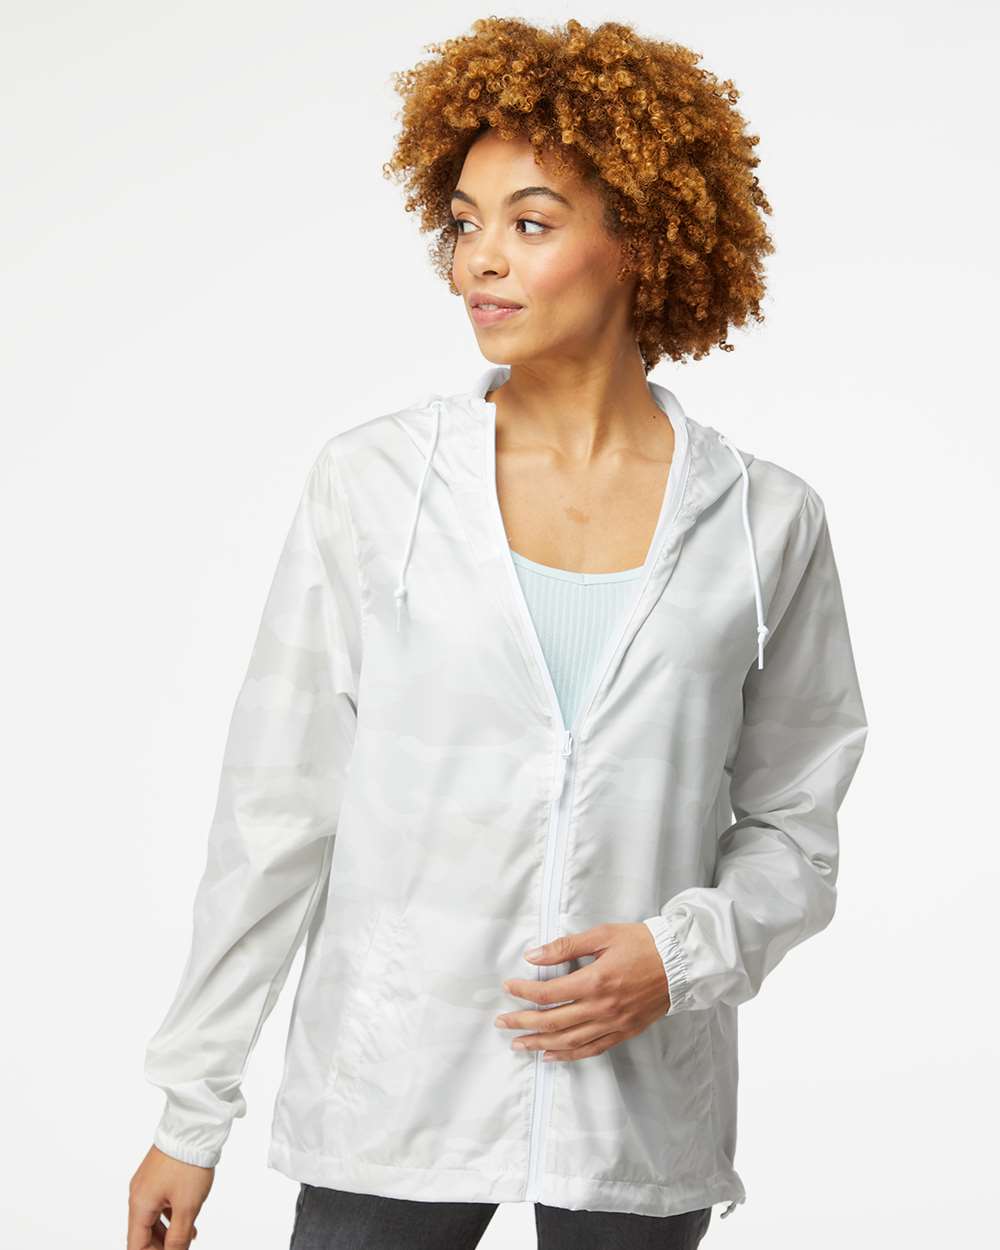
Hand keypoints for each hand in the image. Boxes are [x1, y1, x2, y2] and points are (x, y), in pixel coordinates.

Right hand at [128, 1145, 213, 1248]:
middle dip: (159, 1247)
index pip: (136, 1244)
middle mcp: (138, 1194)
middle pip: (143, 1233)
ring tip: (187, 1241)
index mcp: (140, 1204)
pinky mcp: (157, 1174)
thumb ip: (178, 1237)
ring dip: (167, 1232)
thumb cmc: (188, 1162)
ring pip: (153, 1218)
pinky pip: (160, 1202)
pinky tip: (188, 1222)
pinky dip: (171, 1216)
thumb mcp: (187, 1206)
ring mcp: (147, 1183)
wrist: (194, 1126)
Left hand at [495, 922, 670, 1060]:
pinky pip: (591, 1049)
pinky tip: (551, 1055)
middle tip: (502, 1022)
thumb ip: (566, 946)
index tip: (508, 988)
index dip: (524, 992)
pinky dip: (568, 1055)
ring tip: (518, 1044)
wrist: (680, 962)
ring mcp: (613, 1023)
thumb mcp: (603, 935)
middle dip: (523, 1022)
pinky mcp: (623, 1032)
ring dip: (540, 1044)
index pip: (549, 993)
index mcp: (595, 981)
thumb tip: (533, 955)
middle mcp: (601, 1007)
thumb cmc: (642, 943)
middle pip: (553, 1021)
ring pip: (569, 1041)